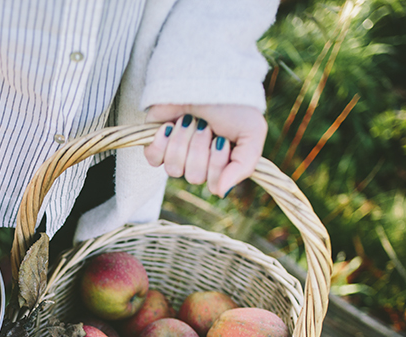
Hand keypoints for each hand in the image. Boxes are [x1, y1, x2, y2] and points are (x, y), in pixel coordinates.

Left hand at [143, 104, 266, 196]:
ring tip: (191, 120)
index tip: (223, 139)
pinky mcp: (156, 143)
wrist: (208, 76)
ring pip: (173, 168)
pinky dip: (161, 141)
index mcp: (222, 165)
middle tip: (205, 124)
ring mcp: (177, 153)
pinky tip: (170, 125)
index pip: (214, 183)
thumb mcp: (252, 133)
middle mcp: (199, 163)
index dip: (218, 162)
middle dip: (200, 146)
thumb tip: (220, 192)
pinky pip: (153, 159)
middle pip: (193, 176)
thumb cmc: (234, 105)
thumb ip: (244, 166)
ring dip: (183, 139)